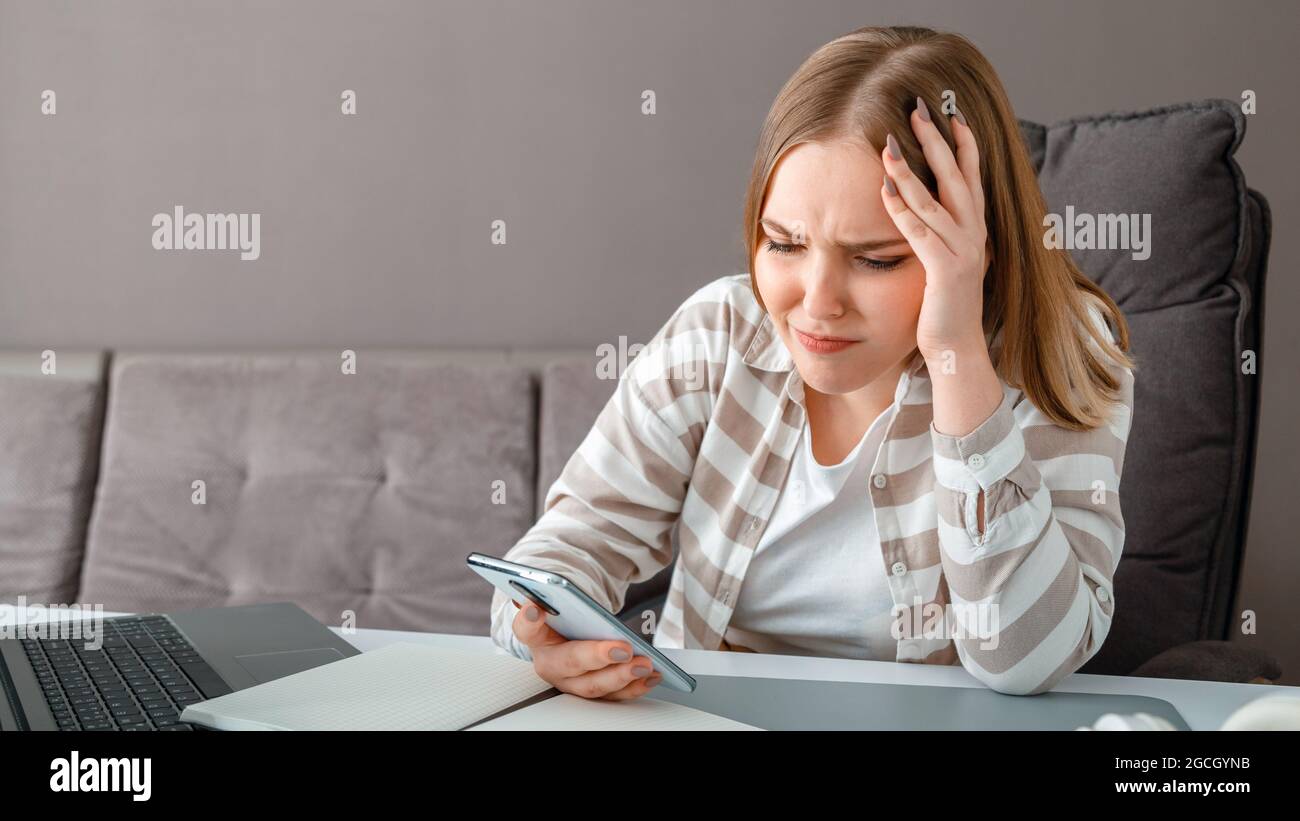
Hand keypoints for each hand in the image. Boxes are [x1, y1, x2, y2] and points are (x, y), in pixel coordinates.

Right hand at [512, 602, 663, 699]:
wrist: (568, 635)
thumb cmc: (565, 619)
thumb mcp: (560, 604)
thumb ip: (557, 595)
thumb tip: (557, 584)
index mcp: (536, 636)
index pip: (526, 627)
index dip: (529, 619)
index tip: (535, 608)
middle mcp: (549, 663)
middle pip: (570, 662)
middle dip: (598, 656)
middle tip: (624, 649)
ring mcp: (570, 682)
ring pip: (593, 685)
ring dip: (622, 676)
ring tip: (644, 664)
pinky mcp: (590, 691)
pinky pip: (612, 695)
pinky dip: (635, 686)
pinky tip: (653, 674)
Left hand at [879, 98, 991, 360]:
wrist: (958, 349)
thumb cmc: (945, 308)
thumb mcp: (946, 263)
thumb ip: (941, 236)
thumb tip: (929, 214)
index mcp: (975, 231)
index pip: (972, 179)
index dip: (964, 146)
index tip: (952, 115)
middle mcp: (974, 236)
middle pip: (957, 177)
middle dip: (938, 141)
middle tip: (919, 109)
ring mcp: (963, 252)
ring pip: (935, 202)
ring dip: (911, 171)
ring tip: (890, 144)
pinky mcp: (945, 272)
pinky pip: (920, 234)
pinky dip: (902, 211)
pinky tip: (885, 192)